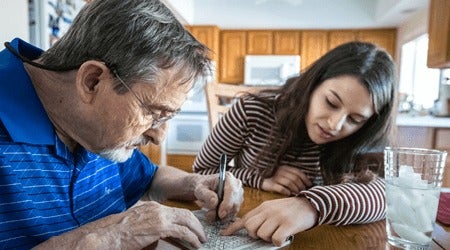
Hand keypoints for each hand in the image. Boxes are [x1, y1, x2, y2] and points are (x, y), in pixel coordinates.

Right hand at [35, 201, 205, 248]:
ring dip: (196, 232)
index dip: (187, 218)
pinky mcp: (159, 226)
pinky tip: (195, 244)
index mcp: (151, 206)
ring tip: (201, 241)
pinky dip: (191, 238)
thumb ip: (149, 223)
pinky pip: (182, 231)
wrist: (107, 235)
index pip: (175, 210)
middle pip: (184, 213)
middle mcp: (157, 208)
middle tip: (201, 234)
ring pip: (187, 221)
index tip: (194, 226)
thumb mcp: (136, 223)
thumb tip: (158, 232)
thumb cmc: (118, 233)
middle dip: (196, 224)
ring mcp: (159, 216)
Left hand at [193, 172, 243, 221]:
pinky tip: (214, 215)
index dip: (227, 204)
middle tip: (209, 215)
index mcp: (228, 178)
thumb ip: (206, 195)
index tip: (220, 214)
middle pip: (235, 202)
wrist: (204, 189)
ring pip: (234, 210)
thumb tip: (215, 202)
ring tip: (209, 213)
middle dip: (223, 212)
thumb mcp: (200, 189)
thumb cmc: (202, 187)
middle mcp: (236, 185)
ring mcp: (238, 195)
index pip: (231, 191)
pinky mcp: (237, 203)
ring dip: (222, 215)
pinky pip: (233, 213)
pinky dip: (223, 217)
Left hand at [221, 197, 317, 246]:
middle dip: (255, 235)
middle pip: (250, 228)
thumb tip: (247, 226)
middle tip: (266, 234)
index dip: (233, 228)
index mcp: (263, 206)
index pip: (245, 218)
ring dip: (269, 239)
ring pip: (262, 235)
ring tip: (278, 233)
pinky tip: (284, 237)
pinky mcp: (288, 224)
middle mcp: (268, 210)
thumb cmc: (291, 209)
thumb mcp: (273, 208)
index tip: (224, 234)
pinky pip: (275, 239)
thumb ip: (261, 215)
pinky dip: (278, 242)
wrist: (310, 204)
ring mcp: (278, 217)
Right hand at [261, 165, 311, 194]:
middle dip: (301, 186)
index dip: (305, 179)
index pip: (298, 172)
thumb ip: (292, 176)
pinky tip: (289, 194)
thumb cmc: (272, 177)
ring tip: (298, 194)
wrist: (256, 177)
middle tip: (304, 192)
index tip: (310, 185)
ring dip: (295, 189)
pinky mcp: (270, 184)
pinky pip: (280, 188)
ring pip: (289, 183)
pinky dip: (286, 191)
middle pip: (295, 178)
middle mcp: (280, 171)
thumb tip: (305, 183)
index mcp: (285, 167)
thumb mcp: (282, 173)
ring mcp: (275, 177)